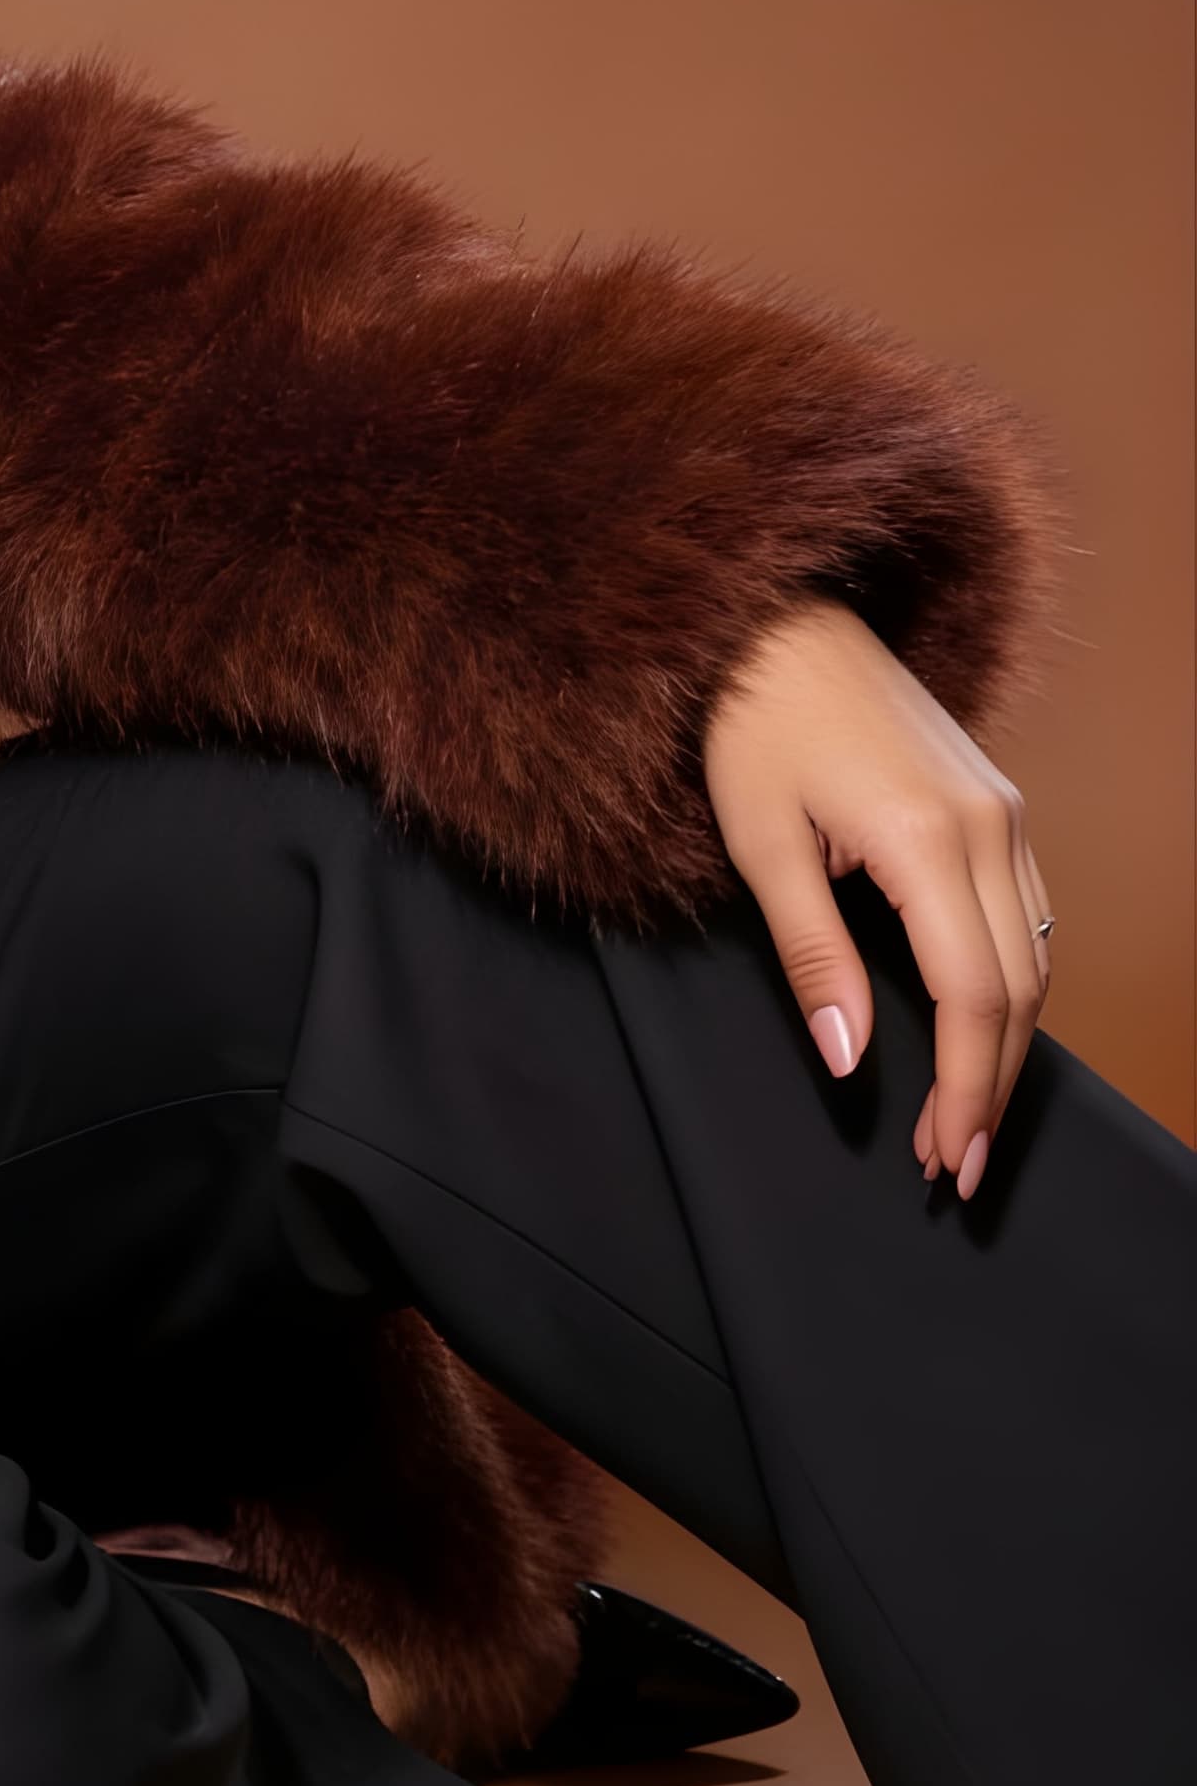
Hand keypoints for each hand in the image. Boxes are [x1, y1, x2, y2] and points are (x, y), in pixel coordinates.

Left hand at [703, 601, 1050, 1196]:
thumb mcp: (760, 845)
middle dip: (992, 1086)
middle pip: (1017, 989)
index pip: (972, 996)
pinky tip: (975, 1026)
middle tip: (952, 1163)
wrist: (782, 622)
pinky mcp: (996, 803)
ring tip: (958, 1113)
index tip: (944, 1159)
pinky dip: (1009, 983)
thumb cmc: (751, 724)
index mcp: (926, 840)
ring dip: (1005, 1042)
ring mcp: (1002, 811)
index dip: (966, 1088)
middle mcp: (987, 827)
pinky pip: (1026, 913)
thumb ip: (813, 956)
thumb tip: (852, 1059)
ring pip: (1034, 955)